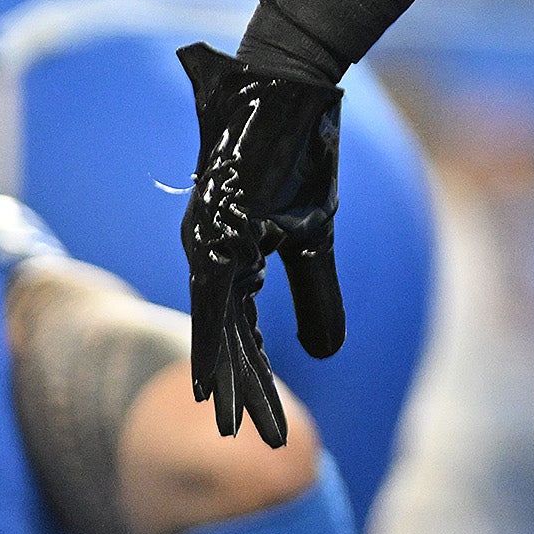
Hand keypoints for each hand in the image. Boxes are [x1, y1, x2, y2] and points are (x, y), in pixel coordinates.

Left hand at [176, 43, 346, 448]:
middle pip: (226, 340)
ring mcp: (208, 244)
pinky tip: (212, 377)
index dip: (245, 377)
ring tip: (231, 429)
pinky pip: (215, 299)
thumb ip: (316, 292)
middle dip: (238, 394)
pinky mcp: (219, 229)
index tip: (251, 425)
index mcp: (228, 259)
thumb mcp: (314, 233)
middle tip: (246, 444)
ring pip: (218, 329)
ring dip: (229, 380)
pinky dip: (214, 342)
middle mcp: (208, 258)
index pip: (238, 332)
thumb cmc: (299, 153)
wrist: (285, 89)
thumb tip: (325, 354)